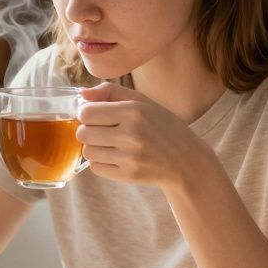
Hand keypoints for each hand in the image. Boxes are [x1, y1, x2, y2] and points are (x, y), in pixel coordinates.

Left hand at [77, 82, 211, 188]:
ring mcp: (130, 157)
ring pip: (88, 152)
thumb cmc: (162, 126)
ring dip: (94, 147)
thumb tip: (82, 93)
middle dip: (88, 131)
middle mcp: (131, 134)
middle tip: (102, 130)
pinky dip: (101, 162)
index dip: (86, 113)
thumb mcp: (142, 102)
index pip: (86, 113)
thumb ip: (111, 92)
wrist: (186, 160)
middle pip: (83, 133)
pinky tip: (115, 156)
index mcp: (133, 111)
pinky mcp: (128, 175)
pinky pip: (96, 168)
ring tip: (110, 144)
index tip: (95, 115)